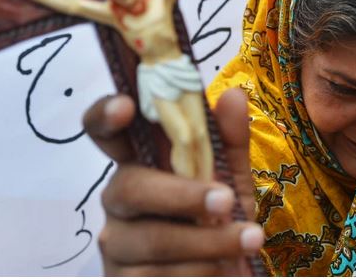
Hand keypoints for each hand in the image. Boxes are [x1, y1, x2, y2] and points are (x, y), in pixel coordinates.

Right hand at [84, 90, 262, 274]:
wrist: (225, 276)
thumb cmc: (221, 222)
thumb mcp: (233, 179)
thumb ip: (230, 140)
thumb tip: (233, 95)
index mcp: (139, 164)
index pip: (106, 134)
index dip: (105, 116)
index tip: (125, 105)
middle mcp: (119, 201)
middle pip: (131, 188)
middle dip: (183, 195)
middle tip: (226, 200)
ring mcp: (116, 245)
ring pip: (153, 240)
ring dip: (209, 243)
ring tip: (250, 240)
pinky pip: (158, 277)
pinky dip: (200, 274)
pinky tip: (223, 272)